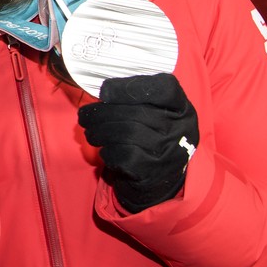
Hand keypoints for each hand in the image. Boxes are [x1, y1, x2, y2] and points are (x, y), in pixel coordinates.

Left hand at [77, 73, 198, 212]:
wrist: (161, 179)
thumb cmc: (153, 137)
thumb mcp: (158, 113)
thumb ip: (139, 98)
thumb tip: (105, 90)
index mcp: (182, 108)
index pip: (164, 87)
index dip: (129, 86)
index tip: (105, 91)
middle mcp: (181, 128)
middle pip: (136, 112)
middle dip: (102, 113)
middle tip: (84, 116)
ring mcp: (168, 151)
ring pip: (127, 133)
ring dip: (99, 132)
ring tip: (90, 132)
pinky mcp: (152, 170)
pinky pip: (123, 155)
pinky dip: (107, 151)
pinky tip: (105, 150)